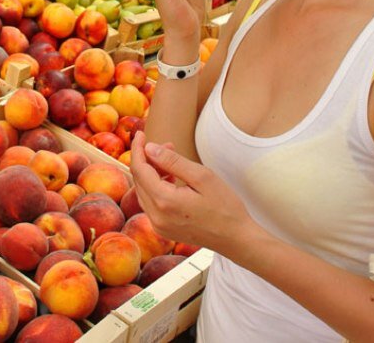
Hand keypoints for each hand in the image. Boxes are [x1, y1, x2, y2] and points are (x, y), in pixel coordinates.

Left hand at [130, 131, 253, 252]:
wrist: (236, 238)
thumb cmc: (225, 207)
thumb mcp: (202, 176)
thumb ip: (173, 161)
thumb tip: (150, 148)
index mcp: (164, 202)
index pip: (140, 170)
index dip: (138, 149)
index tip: (141, 134)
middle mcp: (156, 217)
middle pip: (139, 180)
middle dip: (148, 159)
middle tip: (168, 145)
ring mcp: (158, 226)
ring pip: (144, 192)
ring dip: (152, 173)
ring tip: (172, 161)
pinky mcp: (163, 229)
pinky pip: (151, 203)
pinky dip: (156, 187)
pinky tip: (171, 180)